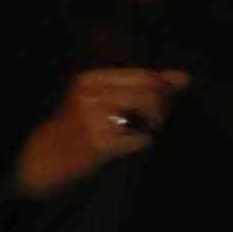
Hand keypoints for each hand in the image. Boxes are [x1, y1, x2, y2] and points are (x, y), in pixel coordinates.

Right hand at [13, 65, 178, 197]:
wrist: (47, 156)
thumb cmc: (82, 126)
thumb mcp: (105, 99)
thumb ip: (145, 86)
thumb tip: (185, 78)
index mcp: (92, 79)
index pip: (144, 75)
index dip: (164, 88)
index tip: (166, 102)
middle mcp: (91, 94)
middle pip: (150, 92)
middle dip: (163, 107)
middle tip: (155, 120)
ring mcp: (95, 119)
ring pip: (148, 111)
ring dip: (154, 124)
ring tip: (142, 130)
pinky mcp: (100, 143)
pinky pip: (142, 139)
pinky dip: (143, 142)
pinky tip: (130, 145)